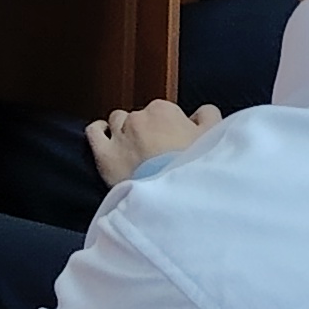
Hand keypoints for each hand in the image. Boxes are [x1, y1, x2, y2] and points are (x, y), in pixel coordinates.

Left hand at [86, 101, 221, 188]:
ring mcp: (119, 135)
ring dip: (123, 131)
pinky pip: (94, 133)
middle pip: (139, 117)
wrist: (175, 197)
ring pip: (116, 122)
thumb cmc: (196, 168)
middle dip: (146, 131)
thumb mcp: (214, 136)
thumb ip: (208, 117)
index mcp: (163, 110)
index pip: (162, 111)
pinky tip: (105, 137)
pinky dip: (99, 132)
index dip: (168, 126)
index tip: (173, 141)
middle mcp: (138, 118)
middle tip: (157, 152)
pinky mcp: (104, 155)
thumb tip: (201, 112)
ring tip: (134, 149)